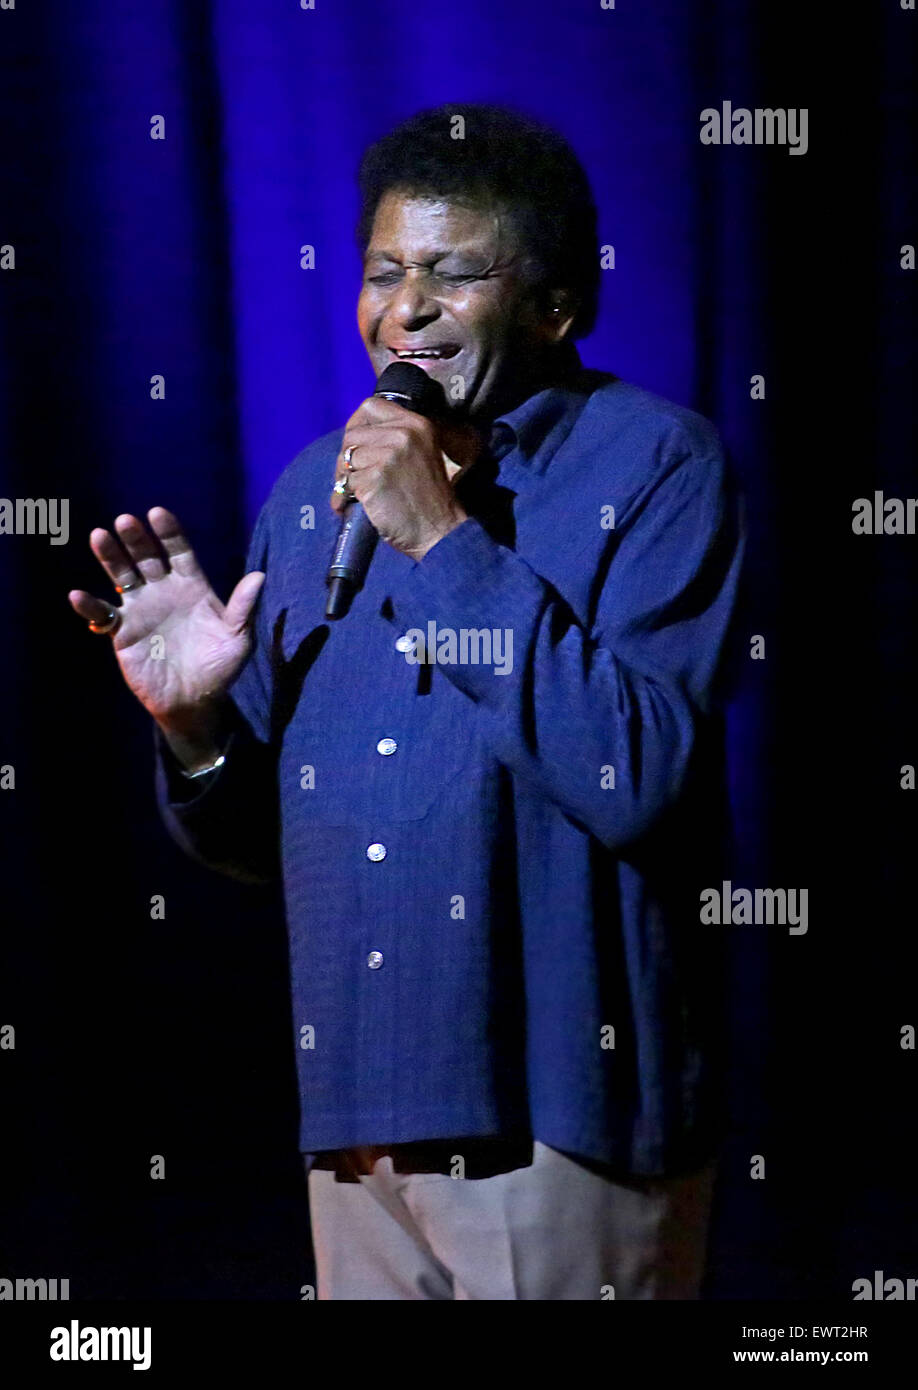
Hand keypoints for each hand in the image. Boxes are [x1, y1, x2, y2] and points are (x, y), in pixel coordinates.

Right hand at [68, 507, 264, 734]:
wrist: (194, 701)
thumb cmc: (220, 668)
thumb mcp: (237, 638)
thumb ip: (243, 607)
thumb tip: (260, 575)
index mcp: (192, 586)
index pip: (179, 552)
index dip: (169, 533)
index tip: (158, 513)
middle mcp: (164, 591)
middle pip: (146, 557)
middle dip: (136, 539)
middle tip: (126, 520)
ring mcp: (141, 609)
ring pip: (122, 576)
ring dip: (110, 557)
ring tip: (98, 536)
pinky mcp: (122, 631)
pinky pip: (103, 614)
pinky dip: (90, 606)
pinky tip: (78, 596)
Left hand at [330, 397, 476, 560]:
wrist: (439, 530)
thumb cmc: (428, 498)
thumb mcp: (422, 453)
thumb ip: (396, 438)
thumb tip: (356, 435)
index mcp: (416, 424)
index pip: (371, 406)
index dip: (356, 423)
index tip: (355, 442)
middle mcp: (402, 434)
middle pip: (352, 435)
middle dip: (345, 457)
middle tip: (348, 477)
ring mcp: (388, 456)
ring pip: (346, 459)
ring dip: (344, 479)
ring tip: (353, 494)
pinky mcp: (374, 479)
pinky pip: (347, 483)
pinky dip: (345, 497)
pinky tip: (351, 507)